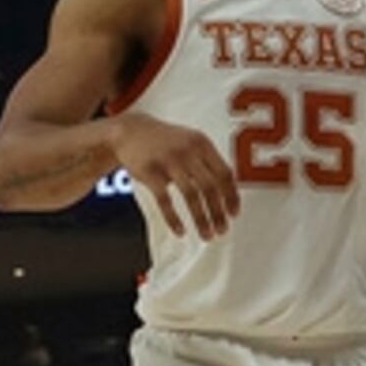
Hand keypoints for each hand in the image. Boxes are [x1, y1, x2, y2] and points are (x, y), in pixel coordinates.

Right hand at [112, 116, 241, 240]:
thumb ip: (208, 162)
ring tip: (206, 235)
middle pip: (210, 187)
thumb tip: (229, 193)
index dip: (232, 196)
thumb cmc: (165, 141)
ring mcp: (168, 161)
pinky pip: (165, 200)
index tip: (234, 214)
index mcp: (202, 144)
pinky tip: (181, 231)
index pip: (224, 173)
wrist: (131, 131)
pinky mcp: (150, 172)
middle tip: (222, 230)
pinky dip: (174, 219)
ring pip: (191, 196)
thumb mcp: (191, 142)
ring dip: (201, 219)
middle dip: (218, 212)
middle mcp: (188, 151)